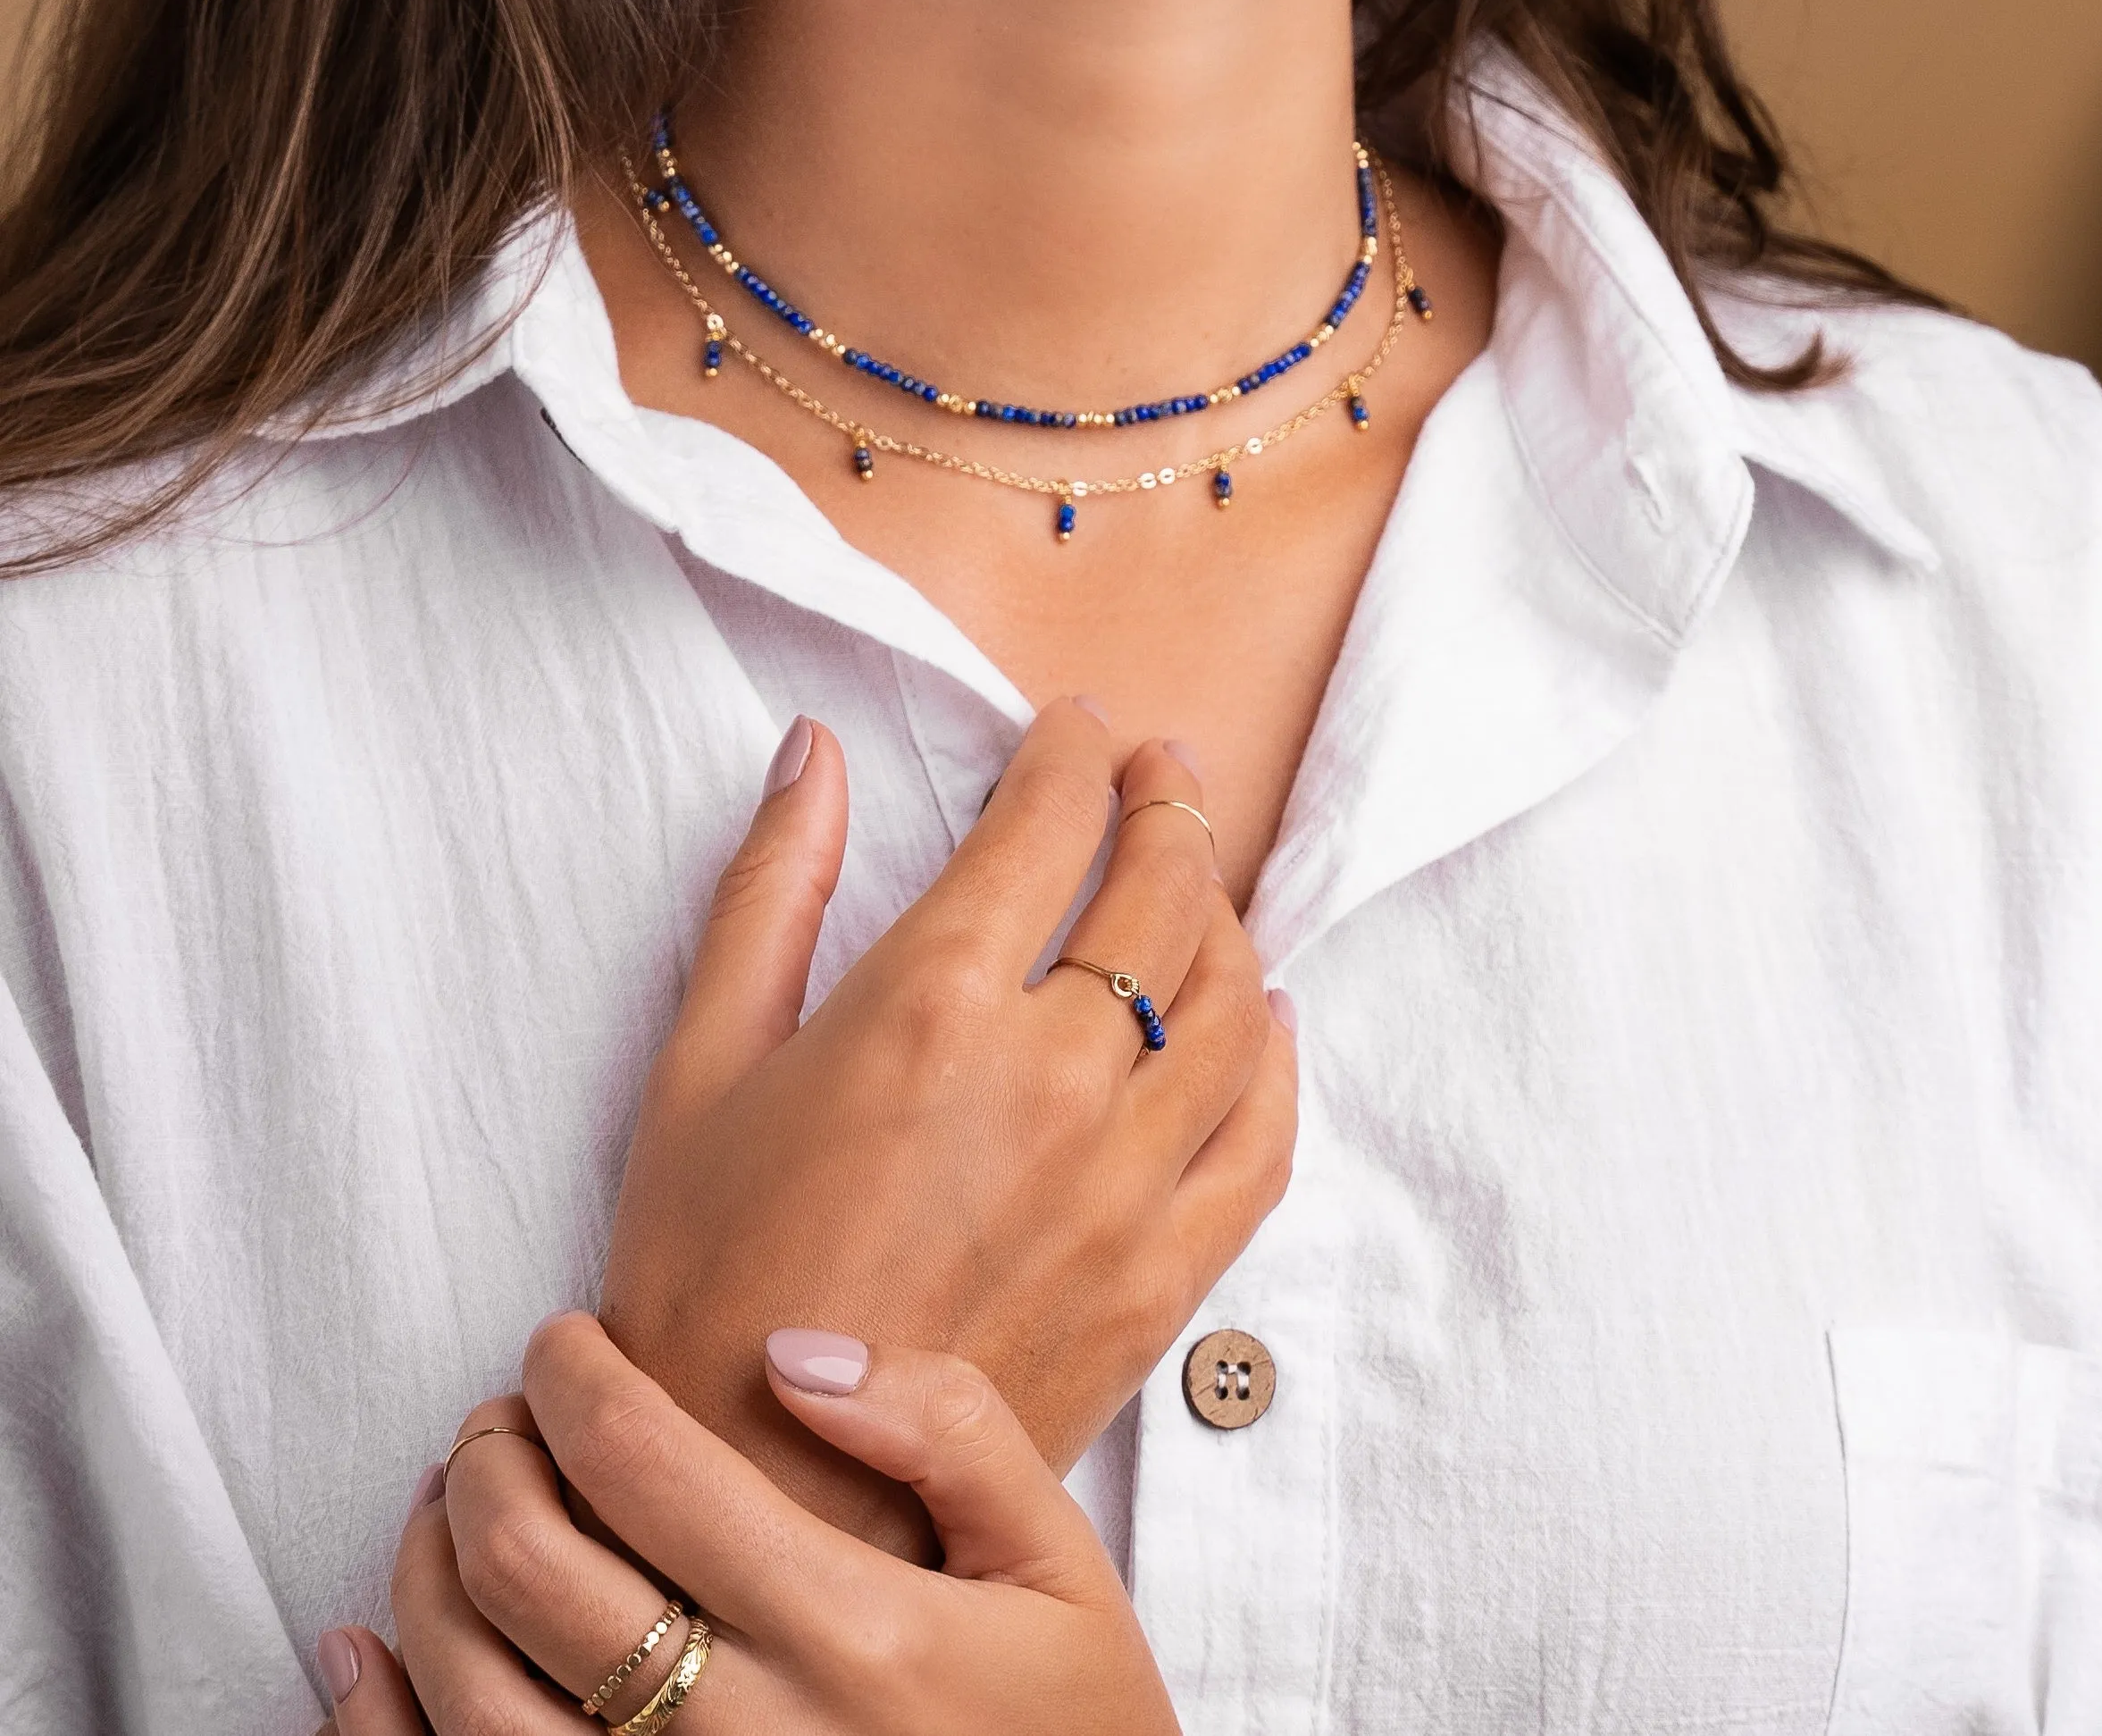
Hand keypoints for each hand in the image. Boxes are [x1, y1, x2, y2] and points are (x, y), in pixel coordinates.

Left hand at [315, 1313, 1180, 1733]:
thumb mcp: (1062, 1574)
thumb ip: (952, 1434)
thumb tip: (793, 1354)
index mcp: (848, 1633)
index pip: (640, 1462)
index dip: (570, 1377)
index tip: (562, 1343)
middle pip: (526, 1566)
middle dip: (486, 1456)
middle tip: (503, 1418)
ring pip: (465, 1693)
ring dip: (427, 1571)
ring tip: (451, 1511)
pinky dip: (378, 1725)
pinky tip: (361, 1655)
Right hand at [600, 698, 1294, 1548]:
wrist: (758, 1498)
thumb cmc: (706, 1279)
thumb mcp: (699, 1063)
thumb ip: (771, 887)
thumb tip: (813, 752)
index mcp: (932, 1003)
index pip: (1048, 820)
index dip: (1070, 754)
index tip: (1073, 730)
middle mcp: (1052, 1077)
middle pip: (1161, 888)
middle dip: (1167, 800)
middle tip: (1160, 766)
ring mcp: (1123, 1181)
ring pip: (1230, 998)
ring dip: (1225, 910)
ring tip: (1199, 873)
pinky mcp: (1162, 1276)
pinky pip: (1265, 1137)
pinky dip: (1275, 1059)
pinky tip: (1261, 1019)